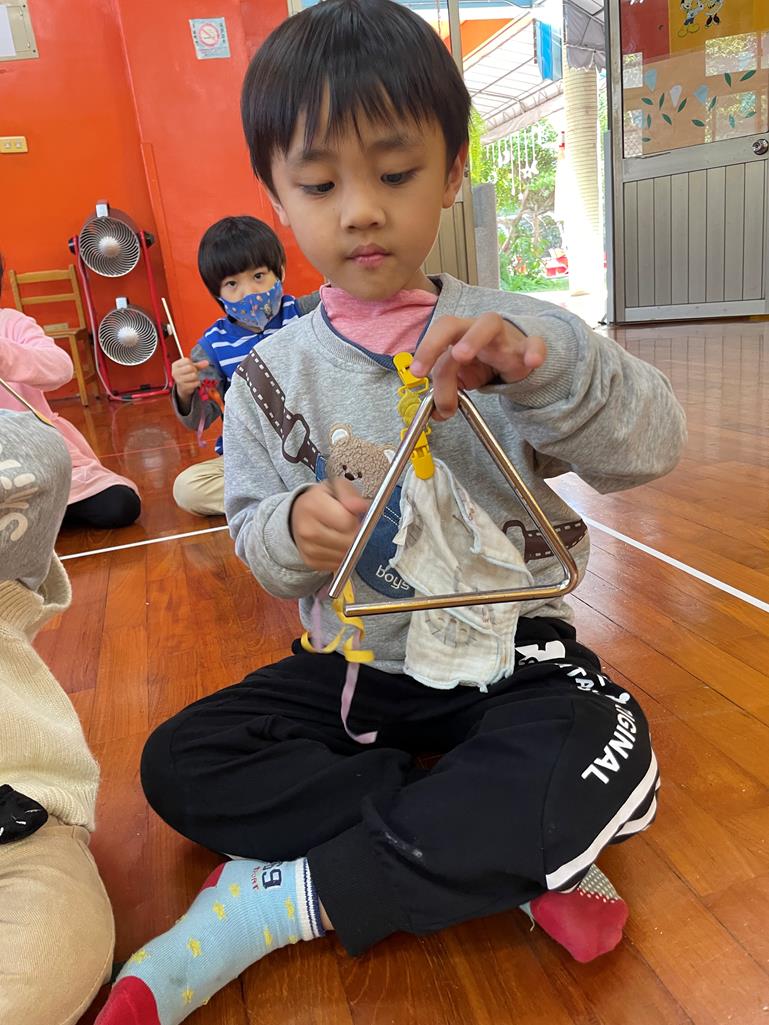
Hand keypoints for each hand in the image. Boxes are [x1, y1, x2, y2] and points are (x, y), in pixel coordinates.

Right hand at [172, 357, 209, 401]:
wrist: (182, 388)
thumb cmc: (187, 375)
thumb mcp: (191, 367)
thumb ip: (199, 365)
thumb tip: (207, 362)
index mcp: (175, 365)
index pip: (187, 360)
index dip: (192, 364)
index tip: (190, 367)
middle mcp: (175, 372)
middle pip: (190, 367)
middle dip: (194, 370)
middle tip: (192, 373)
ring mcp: (178, 380)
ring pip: (194, 375)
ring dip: (196, 377)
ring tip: (193, 378)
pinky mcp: (183, 387)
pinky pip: (196, 383)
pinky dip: (197, 383)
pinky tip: (193, 383)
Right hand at [290, 479, 369, 571]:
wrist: (299, 515)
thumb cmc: (321, 500)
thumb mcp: (336, 487)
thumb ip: (350, 494)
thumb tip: (362, 506)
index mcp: (312, 505)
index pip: (347, 521)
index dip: (355, 518)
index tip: (351, 514)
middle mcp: (307, 529)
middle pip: (348, 540)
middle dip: (354, 533)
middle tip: (347, 524)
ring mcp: (307, 548)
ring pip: (345, 554)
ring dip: (349, 545)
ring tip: (340, 532)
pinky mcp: (310, 561)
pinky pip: (338, 563)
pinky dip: (341, 555)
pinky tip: (335, 543)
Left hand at [410, 313, 545, 419]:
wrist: (518, 354)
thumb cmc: (483, 361)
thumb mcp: (461, 378)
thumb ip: (446, 391)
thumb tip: (436, 413)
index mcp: (454, 336)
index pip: (434, 338)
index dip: (425, 351)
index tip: (416, 373)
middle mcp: (473, 330)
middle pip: (451, 324)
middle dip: (436, 342)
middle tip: (426, 363)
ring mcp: (501, 335)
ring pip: (489, 323)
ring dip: (473, 338)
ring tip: (461, 356)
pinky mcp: (527, 346)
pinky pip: (533, 343)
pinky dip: (534, 351)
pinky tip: (532, 362)